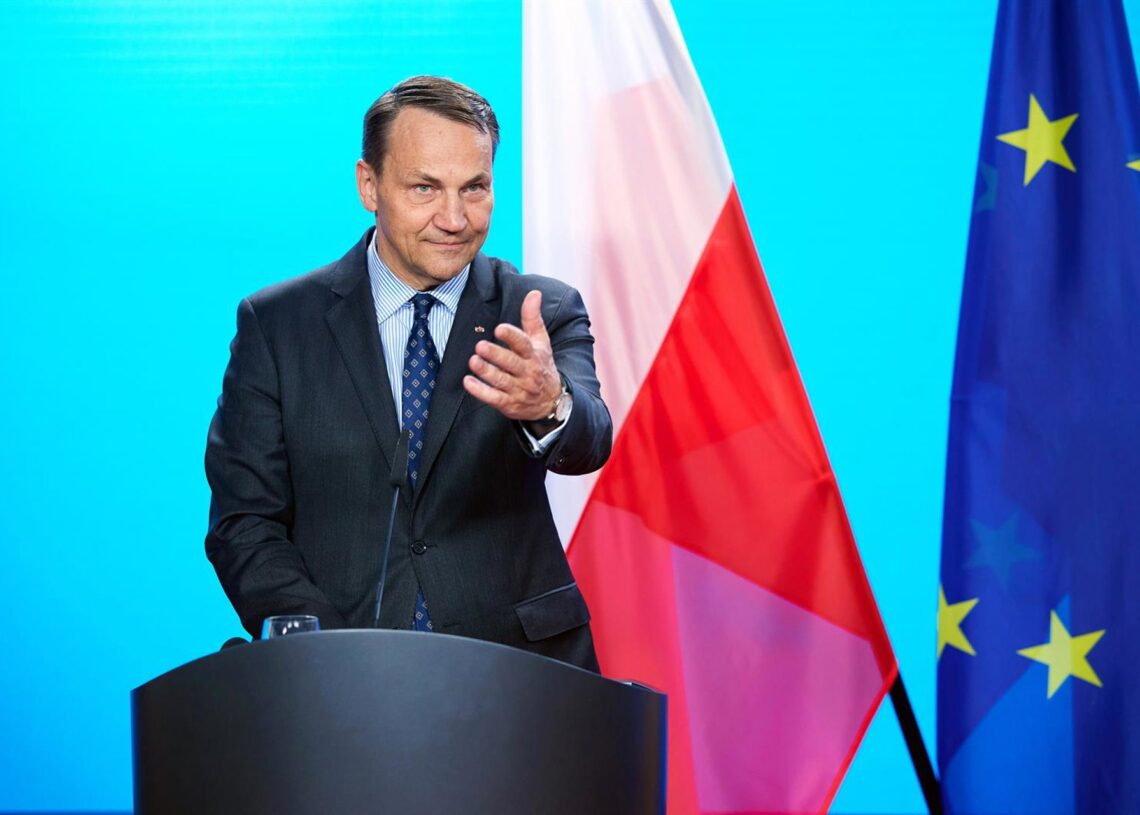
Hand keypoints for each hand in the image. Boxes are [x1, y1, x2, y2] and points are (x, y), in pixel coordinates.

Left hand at [463, 290, 561, 420]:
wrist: (551, 402)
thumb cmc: (541, 365)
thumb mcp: (541, 342)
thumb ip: (533, 318)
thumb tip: (534, 293)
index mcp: (534, 355)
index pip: (524, 344)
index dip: (512, 337)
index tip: (500, 329)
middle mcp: (528, 373)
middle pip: (511, 363)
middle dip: (496, 355)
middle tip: (480, 346)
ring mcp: (519, 390)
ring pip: (501, 381)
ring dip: (486, 372)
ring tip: (473, 361)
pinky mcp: (509, 404)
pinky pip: (494, 398)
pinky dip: (480, 391)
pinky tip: (468, 382)